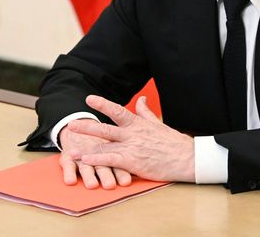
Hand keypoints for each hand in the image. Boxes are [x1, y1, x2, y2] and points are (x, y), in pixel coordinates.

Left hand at [65, 95, 194, 182]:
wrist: (187, 158)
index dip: (102, 104)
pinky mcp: (133, 162)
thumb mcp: (159, 124)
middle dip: (87, 127)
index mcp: (139, 124)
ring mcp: (132, 148)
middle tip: (72, 124)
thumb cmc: (175, 142)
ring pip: (105, 146)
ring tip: (71, 150)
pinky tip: (86, 161)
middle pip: (105, 128)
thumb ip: (146, 112)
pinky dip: (98, 160)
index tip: (89, 98)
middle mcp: (133, 134)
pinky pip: (111, 160)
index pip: (117, 110)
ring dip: (87, 148)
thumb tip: (140, 99)